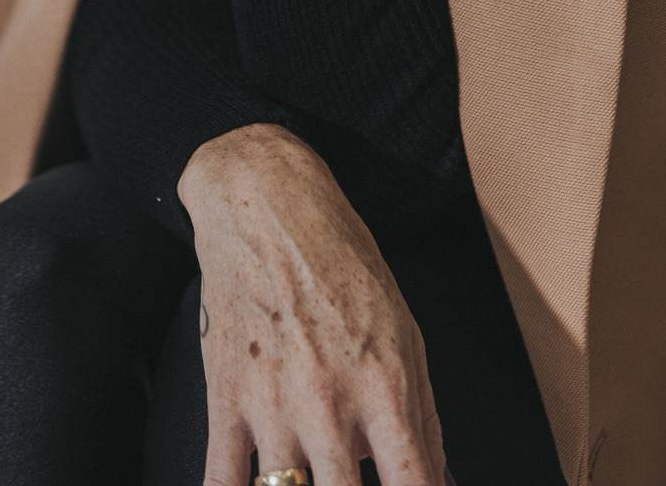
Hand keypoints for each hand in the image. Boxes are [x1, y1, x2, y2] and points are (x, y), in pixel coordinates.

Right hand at [179, 124, 448, 485]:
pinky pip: (221, 484)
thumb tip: (443, 483)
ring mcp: (274, 408)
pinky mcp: (226, 403)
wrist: (268, 208)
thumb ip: (425, 417)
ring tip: (312, 485)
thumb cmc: (341, 262)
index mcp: (384, 386)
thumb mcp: (405, 329)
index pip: (413, 483)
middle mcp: (330, 404)